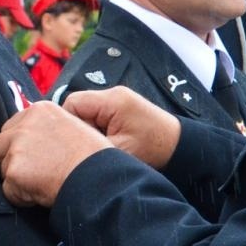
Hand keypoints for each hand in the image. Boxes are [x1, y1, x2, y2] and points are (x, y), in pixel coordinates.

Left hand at [0, 102, 111, 207]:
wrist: (97, 176)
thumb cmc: (93, 156)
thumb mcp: (73, 126)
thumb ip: (48, 128)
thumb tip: (35, 139)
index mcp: (40, 110)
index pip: (12, 127)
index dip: (20, 144)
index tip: (35, 156)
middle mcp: (24, 125)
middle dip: (11, 160)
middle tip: (34, 172)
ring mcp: (17, 148)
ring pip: (4, 169)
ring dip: (18, 179)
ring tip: (43, 182)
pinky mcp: (14, 172)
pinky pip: (9, 191)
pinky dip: (22, 197)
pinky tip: (42, 192)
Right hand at [62, 86, 181, 167]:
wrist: (179, 148)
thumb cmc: (154, 150)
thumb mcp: (117, 152)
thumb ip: (89, 145)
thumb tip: (66, 143)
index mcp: (113, 100)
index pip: (72, 104)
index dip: (68, 125)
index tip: (76, 144)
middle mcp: (114, 94)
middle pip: (77, 107)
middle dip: (78, 128)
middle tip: (90, 146)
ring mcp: (118, 99)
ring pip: (86, 112)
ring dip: (88, 130)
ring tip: (103, 145)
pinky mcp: (121, 106)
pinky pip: (97, 115)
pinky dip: (97, 129)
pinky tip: (108, 142)